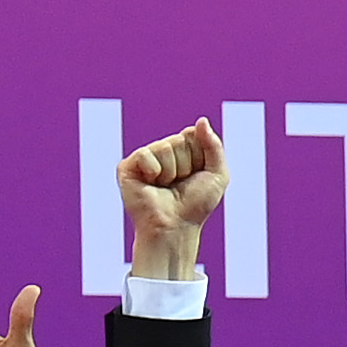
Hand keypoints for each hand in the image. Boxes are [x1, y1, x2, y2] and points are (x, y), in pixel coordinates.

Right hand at [117, 120, 225, 280]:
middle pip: (180, 140)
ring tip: (166, 186)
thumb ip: (214, 146)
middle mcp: (162, 151)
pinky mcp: (128, 166)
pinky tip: (151, 184)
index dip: (200, 157)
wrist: (176, 226)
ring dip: (172, 171)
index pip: (194, 135)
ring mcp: (145, 158)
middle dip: (187, 165)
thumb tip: (201, 121)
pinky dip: (155, 172)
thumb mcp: (217, 175)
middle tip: (180, 184)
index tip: (197, 175)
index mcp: (182, 151)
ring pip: (165, 147)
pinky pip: (146, 154)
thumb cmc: (196, 205)